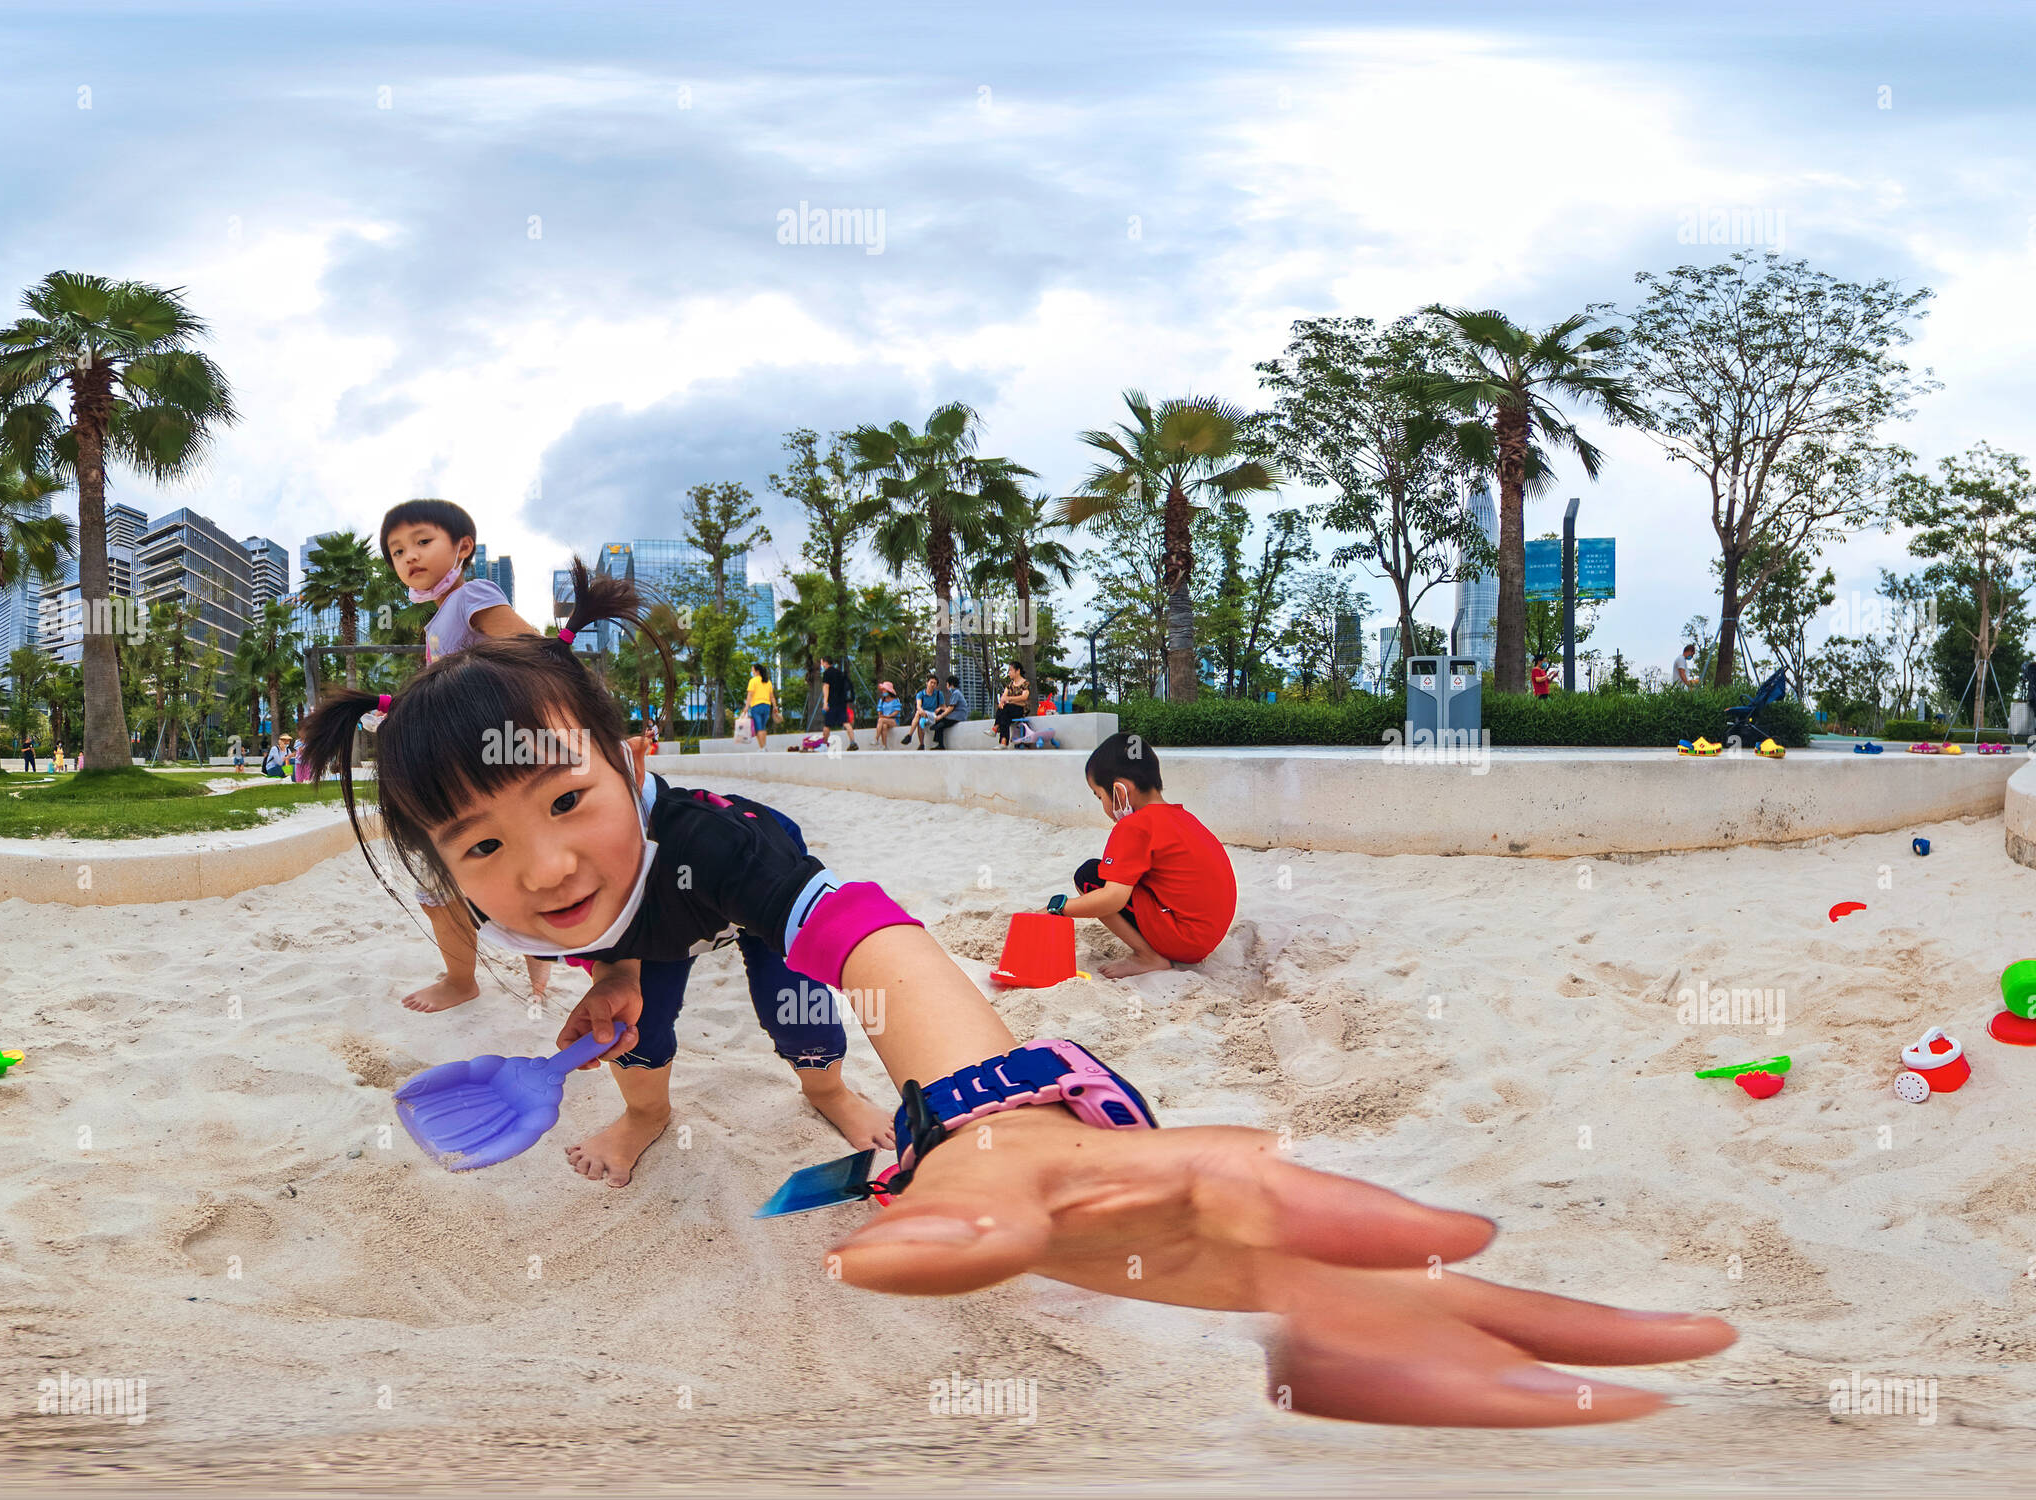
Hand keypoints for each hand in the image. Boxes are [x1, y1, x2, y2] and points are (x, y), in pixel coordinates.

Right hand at [553, 963, 643, 1065]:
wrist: (625, 987)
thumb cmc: (607, 990)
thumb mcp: (600, 1001)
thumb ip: (600, 1020)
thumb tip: (602, 1040)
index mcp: (576, 1025)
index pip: (565, 1044)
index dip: (572, 1055)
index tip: (589, 1058)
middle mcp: (587, 1035)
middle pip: (587, 1056)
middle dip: (602, 1054)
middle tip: (614, 1044)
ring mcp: (602, 1040)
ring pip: (607, 1055)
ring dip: (620, 1046)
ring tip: (628, 1029)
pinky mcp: (617, 1041)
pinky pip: (622, 1049)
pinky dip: (630, 1042)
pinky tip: (631, 1028)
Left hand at [825, 1109, 1733, 1425]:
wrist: (1024, 1147)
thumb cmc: (1003, 1176)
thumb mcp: (961, 1205)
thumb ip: (935, 1239)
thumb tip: (865, 1257)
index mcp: (1197, 1182)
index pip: (1291, 1198)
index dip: (1371, 1218)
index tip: (1460, 1241)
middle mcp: (1280, 1217)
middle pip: (1418, 1267)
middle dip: (1532, 1308)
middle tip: (1658, 1349)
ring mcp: (1310, 1258)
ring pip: (1448, 1305)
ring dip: (1556, 1340)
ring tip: (1681, 1365)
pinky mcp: (1318, 1294)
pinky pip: (1422, 1335)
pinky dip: (1502, 1364)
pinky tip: (1593, 1396)